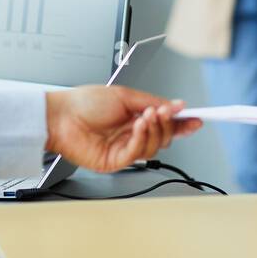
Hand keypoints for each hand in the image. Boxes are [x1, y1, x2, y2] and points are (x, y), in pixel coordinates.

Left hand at [44, 85, 202, 172]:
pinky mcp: (114, 161)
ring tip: (148, 115)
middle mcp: (131, 135)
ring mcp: (123, 149)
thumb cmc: (83, 103)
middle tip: (167, 112)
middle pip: (164, 137)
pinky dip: (142, 138)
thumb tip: (175, 105)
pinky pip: (137, 153)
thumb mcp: (124, 95)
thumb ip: (152, 101)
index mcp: (135, 118)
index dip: (182, 122)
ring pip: (153, 147)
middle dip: (169, 124)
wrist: (60, 116)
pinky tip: (138, 125)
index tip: (196, 119)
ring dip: (154, 129)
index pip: (165, 123)